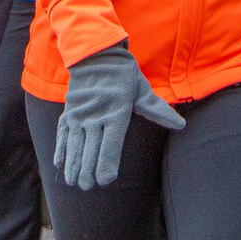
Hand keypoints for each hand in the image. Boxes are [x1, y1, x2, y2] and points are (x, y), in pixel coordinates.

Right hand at [54, 42, 183, 188]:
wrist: (95, 52)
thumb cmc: (123, 74)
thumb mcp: (142, 89)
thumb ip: (158, 110)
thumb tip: (181, 125)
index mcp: (116, 113)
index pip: (111, 145)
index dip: (106, 165)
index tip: (105, 180)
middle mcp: (96, 116)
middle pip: (89, 150)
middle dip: (87, 171)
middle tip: (88, 186)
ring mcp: (79, 114)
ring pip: (74, 145)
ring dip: (72, 165)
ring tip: (73, 182)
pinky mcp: (69, 111)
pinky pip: (62, 133)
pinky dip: (61, 149)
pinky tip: (59, 164)